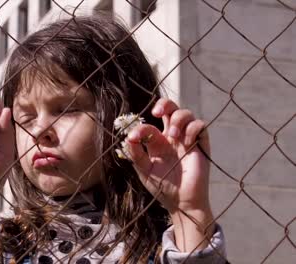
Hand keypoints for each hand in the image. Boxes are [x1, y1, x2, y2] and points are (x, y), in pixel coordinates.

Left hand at [126, 98, 213, 250]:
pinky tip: (186, 142)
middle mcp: (172, 137)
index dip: (140, 128)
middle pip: (171, 109)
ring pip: (186, 113)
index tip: (134, 138)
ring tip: (173, 135)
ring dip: (178, 119)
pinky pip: (201, 125)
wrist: (181, 203)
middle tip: (157, 112)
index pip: (149, 126)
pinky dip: (192, 128)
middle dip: (164, 104)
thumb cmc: (162, 187)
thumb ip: (136, 154)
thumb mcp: (144, 170)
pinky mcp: (201, 145)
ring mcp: (187, 139)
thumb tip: (128, 138)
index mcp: (157, 142)